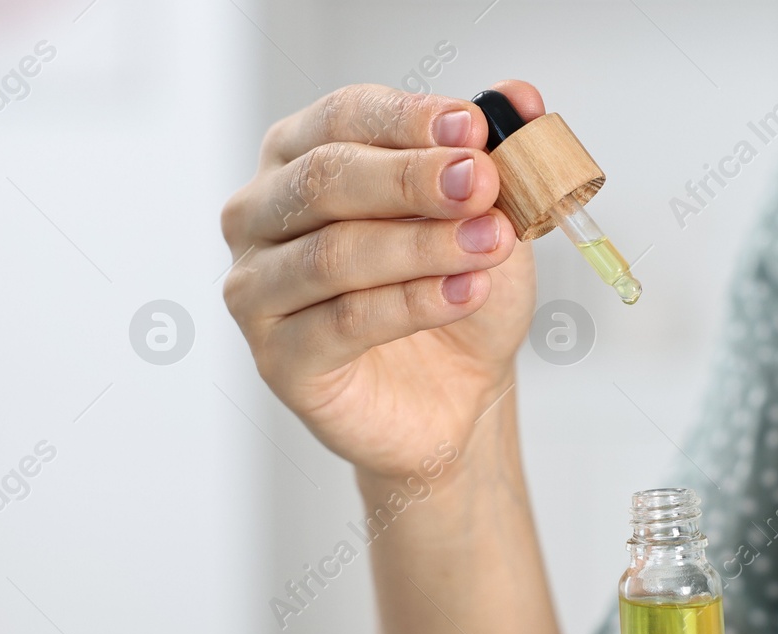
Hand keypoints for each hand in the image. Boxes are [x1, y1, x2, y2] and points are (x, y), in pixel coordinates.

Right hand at [220, 82, 539, 478]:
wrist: (457, 393)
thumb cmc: (454, 294)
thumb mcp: (489, 215)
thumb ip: (496, 154)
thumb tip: (520, 96)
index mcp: (299, 158)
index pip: (340, 118)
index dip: (407, 119)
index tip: (473, 128)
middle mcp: (262, 216)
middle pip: (325, 179)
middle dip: (411, 178)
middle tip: (480, 183)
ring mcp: (257, 289)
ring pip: (334, 254)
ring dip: (421, 246)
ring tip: (490, 243)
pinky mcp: (278, 359)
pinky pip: (343, 321)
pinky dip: (412, 304)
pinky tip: (464, 293)